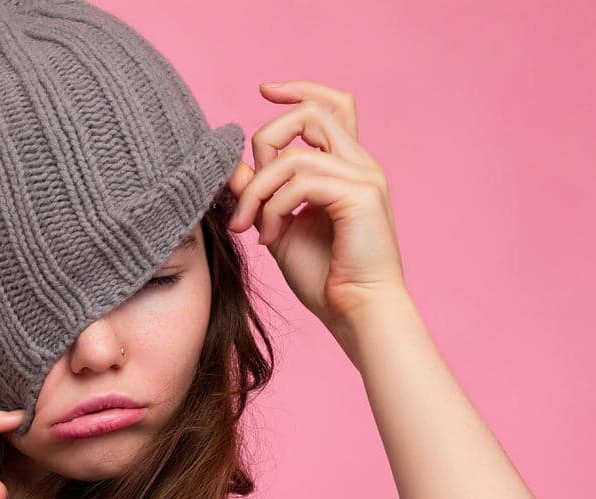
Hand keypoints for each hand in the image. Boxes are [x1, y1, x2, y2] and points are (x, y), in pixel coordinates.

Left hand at [226, 80, 407, 331]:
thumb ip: (261, 195)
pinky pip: (300, 181)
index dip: (296, 91)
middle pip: (312, 113)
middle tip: (244, 192)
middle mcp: (360, 164)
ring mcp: (364, 177)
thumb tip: (231, 168)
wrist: (356, 312)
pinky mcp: (359, 195)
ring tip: (249, 228)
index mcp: (346, 167)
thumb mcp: (280, 228)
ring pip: (294, 154)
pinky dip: (273, 207)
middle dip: (265, 139)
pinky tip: (270, 238)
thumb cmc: (325, 278)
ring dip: (258, 191)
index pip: (329, 106)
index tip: (263, 90)